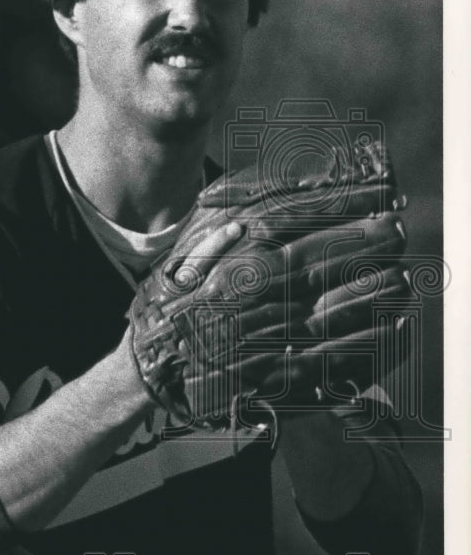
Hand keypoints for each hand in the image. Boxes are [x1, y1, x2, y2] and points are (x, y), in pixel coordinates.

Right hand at [128, 143, 411, 428]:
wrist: (151, 365)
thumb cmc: (175, 296)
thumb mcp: (194, 241)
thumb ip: (239, 208)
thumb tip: (299, 181)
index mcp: (232, 253)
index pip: (302, 215)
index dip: (350, 200)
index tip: (384, 192)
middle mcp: (252, 291)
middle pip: (327, 256)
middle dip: (371, 241)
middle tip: (398, 230)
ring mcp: (266, 333)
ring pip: (337, 304)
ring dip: (378, 288)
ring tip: (402, 276)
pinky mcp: (277, 373)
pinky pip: (335, 354)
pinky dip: (371, 340)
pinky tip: (396, 326)